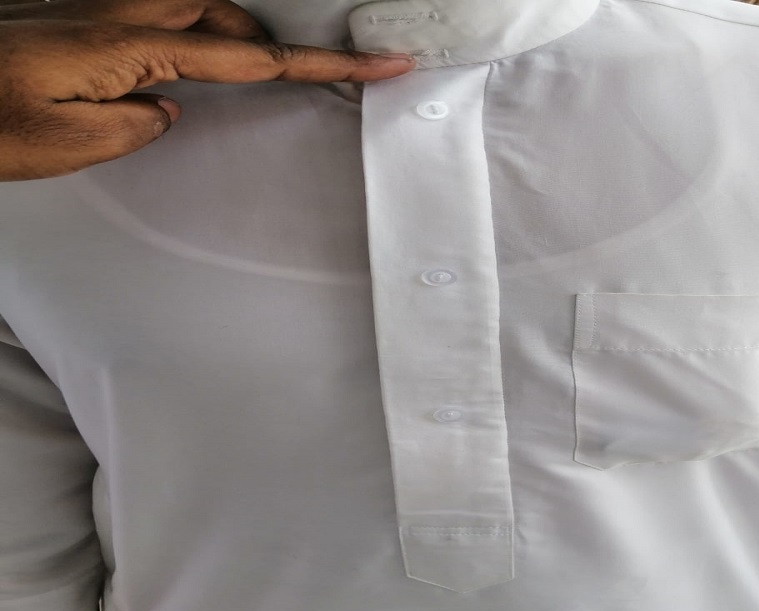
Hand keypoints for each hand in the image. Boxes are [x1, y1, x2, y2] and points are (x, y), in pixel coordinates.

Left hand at [0, 0, 415, 180]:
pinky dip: (182, 42)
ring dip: (222, 38)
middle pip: (226, 14)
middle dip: (267, 42)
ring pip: (192, 9)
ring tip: (229, 79)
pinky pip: (155, 20)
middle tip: (299, 74)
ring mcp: (96, 9)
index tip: (379, 61)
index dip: (322, 63)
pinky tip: (164, 74)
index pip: (252, 54)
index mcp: (132, 44)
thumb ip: (140, 122)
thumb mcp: (71, 142)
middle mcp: (119, 12)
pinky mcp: (78, 19)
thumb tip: (166, 107)